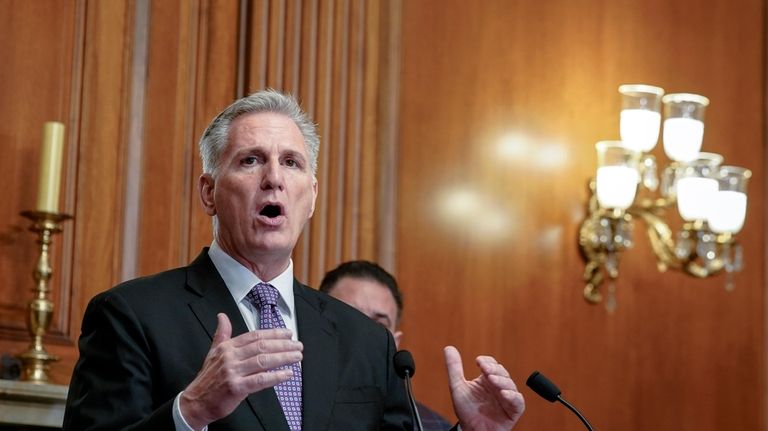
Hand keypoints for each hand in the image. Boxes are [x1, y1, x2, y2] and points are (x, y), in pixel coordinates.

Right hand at [179, 313, 302, 429]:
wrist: (196, 402)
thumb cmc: (208, 378)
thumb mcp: (213, 352)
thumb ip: (222, 334)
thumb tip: (222, 316)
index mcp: (227, 347)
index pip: (255, 336)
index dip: (273, 333)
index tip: (288, 333)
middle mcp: (230, 357)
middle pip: (262, 346)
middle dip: (283, 344)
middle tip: (298, 345)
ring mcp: (233, 372)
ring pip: (263, 361)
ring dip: (283, 358)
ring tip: (297, 356)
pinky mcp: (236, 388)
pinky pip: (260, 380)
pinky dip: (276, 377)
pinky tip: (287, 374)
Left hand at [444, 346, 524, 430]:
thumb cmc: (467, 411)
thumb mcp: (457, 387)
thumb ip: (454, 368)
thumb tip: (448, 348)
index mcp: (487, 379)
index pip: (491, 364)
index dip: (487, 361)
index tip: (478, 362)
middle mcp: (498, 386)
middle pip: (502, 372)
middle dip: (494, 369)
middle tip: (485, 369)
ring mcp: (507, 398)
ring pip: (510, 385)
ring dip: (502, 381)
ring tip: (492, 380)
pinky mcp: (513, 411)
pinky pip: (518, 402)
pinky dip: (513, 396)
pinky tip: (504, 394)